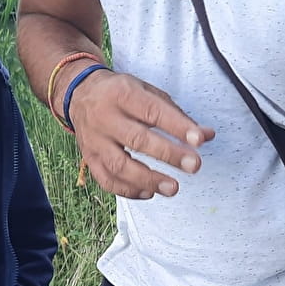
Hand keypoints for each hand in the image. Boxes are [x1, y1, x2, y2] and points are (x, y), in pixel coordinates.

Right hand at [67, 69, 215, 198]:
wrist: (79, 94)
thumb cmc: (120, 94)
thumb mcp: (147, 92)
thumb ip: (176, 114)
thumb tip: (205, 135)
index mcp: (122, 94)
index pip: (153, 111)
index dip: (177, 126)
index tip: (198, 140)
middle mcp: (105, 117)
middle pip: (137, 140)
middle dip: (168, 155)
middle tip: (193, 166)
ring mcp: (95, 141)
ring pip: (120, 165)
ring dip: (148, 180)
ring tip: (173, 187)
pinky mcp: (90, 158)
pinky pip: (107, 180)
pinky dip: (129, 190)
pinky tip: (149, 193)